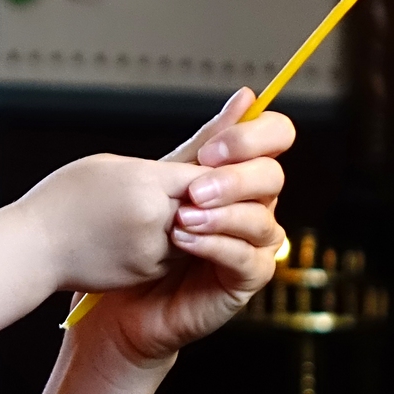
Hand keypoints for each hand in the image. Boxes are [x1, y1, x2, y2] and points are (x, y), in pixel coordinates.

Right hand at [16, 152, 206, 293]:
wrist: (33, 248)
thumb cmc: (64, 199)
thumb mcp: (108, 166)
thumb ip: (157, 167)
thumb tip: (195, 159)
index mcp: (144, 180)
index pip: (206, 174)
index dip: (216, 174)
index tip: (218, 170)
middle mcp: (153, 216)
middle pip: (209, 207)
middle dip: (210, 202)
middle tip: (211, 196)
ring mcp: (151, 248)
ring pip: (197, 234)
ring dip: (194, 226)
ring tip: (167, 215)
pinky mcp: (145, 272)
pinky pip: (174, 256)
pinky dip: (169, 246)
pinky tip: (145, 237)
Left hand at [84, 88, 292, 365]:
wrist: (118, 297)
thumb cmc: (138, 239)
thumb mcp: (166, 184)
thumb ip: (204, 146)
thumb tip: (246, 97)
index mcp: (240, 175)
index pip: (275, 140)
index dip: (253, 137)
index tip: (211, 150)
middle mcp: (254, 207)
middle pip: (272, 177)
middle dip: (234, 179)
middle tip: (194, 189)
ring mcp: (253, 245)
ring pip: (263, 220)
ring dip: (222, 216)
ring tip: (181, 220)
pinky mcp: (245, 281)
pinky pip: (248, 259)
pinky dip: (218, 247)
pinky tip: (185, 242)